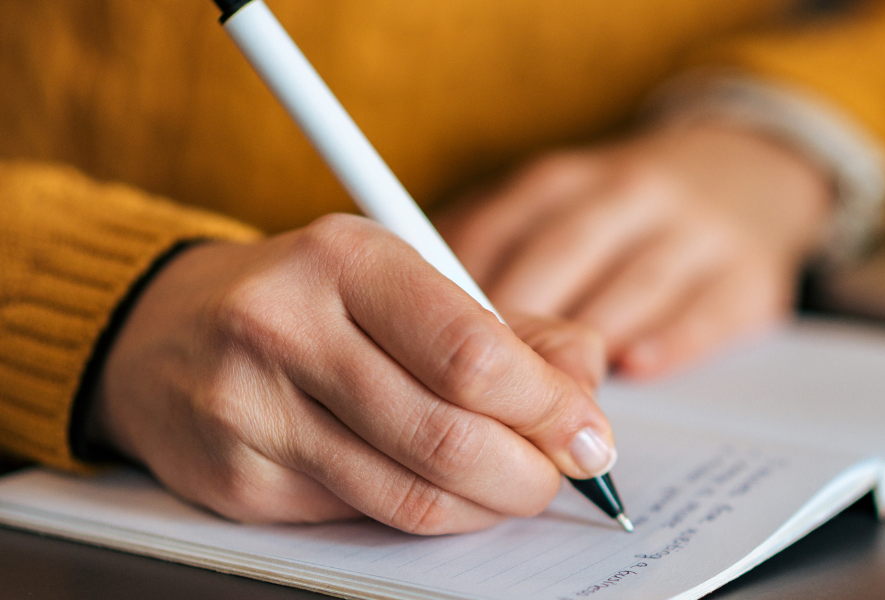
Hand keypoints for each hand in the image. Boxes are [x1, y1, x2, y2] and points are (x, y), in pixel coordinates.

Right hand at [93, 214, 613, 534]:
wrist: (163, 332)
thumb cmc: (313, 301)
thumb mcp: (409, 281)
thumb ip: (511, 328)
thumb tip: (586, 384)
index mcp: (347, 258)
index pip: (473, 353)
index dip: (549, 408)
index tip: (590, 434)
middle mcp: (288, 327)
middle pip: (448, 434)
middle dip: (530, 471)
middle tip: (561, 475)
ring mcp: (253, 409)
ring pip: (411, 494)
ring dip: (486, 505)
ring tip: (513, 486)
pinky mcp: (238, 480)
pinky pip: (365, 518)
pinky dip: (427, 515)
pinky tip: (441, 490)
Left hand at [435, 123, 832, 377]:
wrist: (747, 174)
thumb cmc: (622, 215)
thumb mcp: (556, 209)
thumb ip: (493, 253)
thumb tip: (414, 321)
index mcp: (565, 180)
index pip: (500, 231)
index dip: (462, 295)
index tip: (431, 350)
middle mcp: (629, 193)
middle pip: (562, 257)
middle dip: (520, 327)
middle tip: (485, 391)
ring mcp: (695, 231)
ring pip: (633, 283)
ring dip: (588, 342)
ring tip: (551, 399)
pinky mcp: (749, 274)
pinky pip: (706, 309)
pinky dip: (668, 339)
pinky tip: (636, 366)